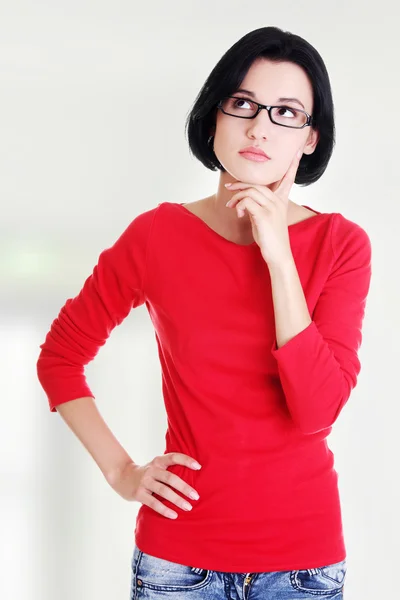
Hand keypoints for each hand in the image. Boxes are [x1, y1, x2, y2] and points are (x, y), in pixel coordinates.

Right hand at [107, 453, 200, 518]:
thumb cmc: (146, 474)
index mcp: (158, 461)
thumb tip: (193, 477)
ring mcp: (144, 481)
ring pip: (163, 491)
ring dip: (177, 500)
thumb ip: (169, 469)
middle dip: (184, 487)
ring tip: (188, 507)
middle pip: (170, 478)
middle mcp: (152, 470)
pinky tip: (173, 515)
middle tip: (196, 496)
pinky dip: (164, 509)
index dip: (186, 460)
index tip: (198, 467)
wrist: (122, 476)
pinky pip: (153, 502)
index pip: (174, 457)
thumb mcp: (156, 466)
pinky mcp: (138, 493)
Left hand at [225, 145, 304, 265]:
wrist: (278, 255)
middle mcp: (279, 202)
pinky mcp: (264, 215)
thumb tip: (245, 201)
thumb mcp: (263, 219)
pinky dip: (239, 205)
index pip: (288, 178)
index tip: (299, 149)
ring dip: (237, 196)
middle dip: (241, 184)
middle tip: (228, 188)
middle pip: (258, 183)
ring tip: (232, 206)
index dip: (293, 164)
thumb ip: (257, 207)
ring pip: (251, 190)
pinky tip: (238, 214)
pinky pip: (247, 201)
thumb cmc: (270, 238)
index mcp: (281, 201)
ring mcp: (272, 208)